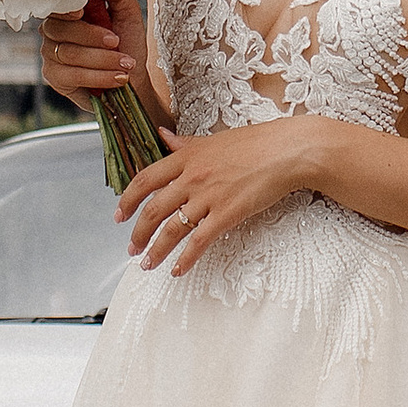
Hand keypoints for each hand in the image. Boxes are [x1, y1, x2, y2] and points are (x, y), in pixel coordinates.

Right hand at [41, 0, 148, 106]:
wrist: (132, 78)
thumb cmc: (127, 45)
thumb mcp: (129, 16)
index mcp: (68, 11)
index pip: (57, 4)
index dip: (66, 7)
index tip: (81, 11)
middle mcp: (53, 30)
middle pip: (61, 29)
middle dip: (92, 37)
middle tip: (117, 42)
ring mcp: (51, 54)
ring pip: (70, 53)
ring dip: (102, 59)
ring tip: (126, 65)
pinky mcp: (55, 78)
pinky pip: (72, 75)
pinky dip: (98, 77)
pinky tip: (116, 78)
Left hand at [119, 122, 312, 271]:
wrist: (287, 151)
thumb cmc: (257, 143)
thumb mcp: (214, 138)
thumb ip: (185, 142)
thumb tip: (163, 136)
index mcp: (186, 157)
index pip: (145, 179)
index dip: (128, 199)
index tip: (120, 214)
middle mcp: (192, 177)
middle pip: (153, 209)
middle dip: (138, 233)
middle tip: (132, 247)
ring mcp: (208, 196)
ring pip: (171, 229)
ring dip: (155, 250)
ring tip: (147, 264)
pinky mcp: (227, 214)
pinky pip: (198, 241)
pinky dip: (185, 259)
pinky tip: (178, 270)